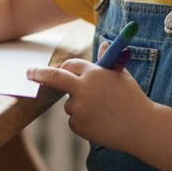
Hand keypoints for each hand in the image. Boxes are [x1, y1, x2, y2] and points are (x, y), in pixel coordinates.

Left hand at [27, 58, 155, 149]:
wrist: (142, 127)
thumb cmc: (133, 99)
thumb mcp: (122, 75)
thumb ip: (108, 60)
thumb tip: (105, 43)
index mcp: (94, 73)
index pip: (69, 65)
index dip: (63, 68)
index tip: (47, 68)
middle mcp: (83, 88)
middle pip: (54, 78)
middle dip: (38, 74)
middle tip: (28, 73)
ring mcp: (79, 108)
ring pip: (69, 104)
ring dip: (79, 106)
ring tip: (103, 112)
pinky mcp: (78, 125)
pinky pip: (74, 120)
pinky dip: (83, 121)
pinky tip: (101, 123)